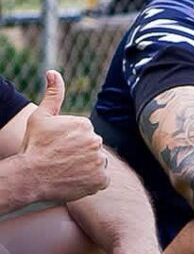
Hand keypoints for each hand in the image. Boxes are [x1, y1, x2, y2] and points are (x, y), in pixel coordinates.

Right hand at [19, 70, 108, 203]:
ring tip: (68, 169)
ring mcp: (100, 161)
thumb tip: (53, 72)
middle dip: (80, 152)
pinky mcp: (101, 180)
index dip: (70, 141)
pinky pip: (101, 179)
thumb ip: (52, 95)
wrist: (30, 176)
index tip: (58, 146)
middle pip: (92, 147)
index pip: (84, 133)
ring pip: (97, 162)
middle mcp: (96, 140)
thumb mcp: (41, 117)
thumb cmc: (34, 146)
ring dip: (87, 166)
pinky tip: (76, 179)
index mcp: (85, 124)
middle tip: (61, 159)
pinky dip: (91, 180)